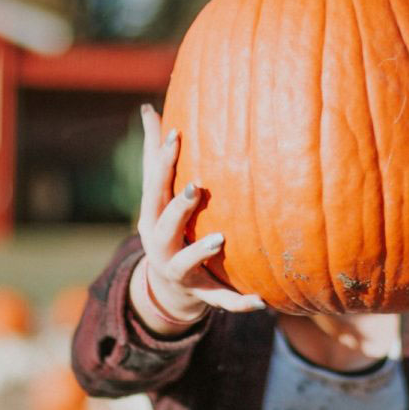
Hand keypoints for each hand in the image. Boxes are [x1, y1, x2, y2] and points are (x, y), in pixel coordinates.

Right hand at [131, 105, 264, 334]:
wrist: (167, 288)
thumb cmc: (166, 225)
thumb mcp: (157, 193)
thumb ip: (154, 153)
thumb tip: (147, 107)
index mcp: (152, 215)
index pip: (155, 185)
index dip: (164, 160)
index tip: (179, 134)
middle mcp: (160, 244)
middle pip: (164, 224)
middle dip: (178, 207)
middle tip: (196, 187)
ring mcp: (179, 270)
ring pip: (187, 262)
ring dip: (201, 251)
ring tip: (220, 238)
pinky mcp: (200, 293)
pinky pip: (218, 300)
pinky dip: (237, 302)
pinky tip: (261, 301)